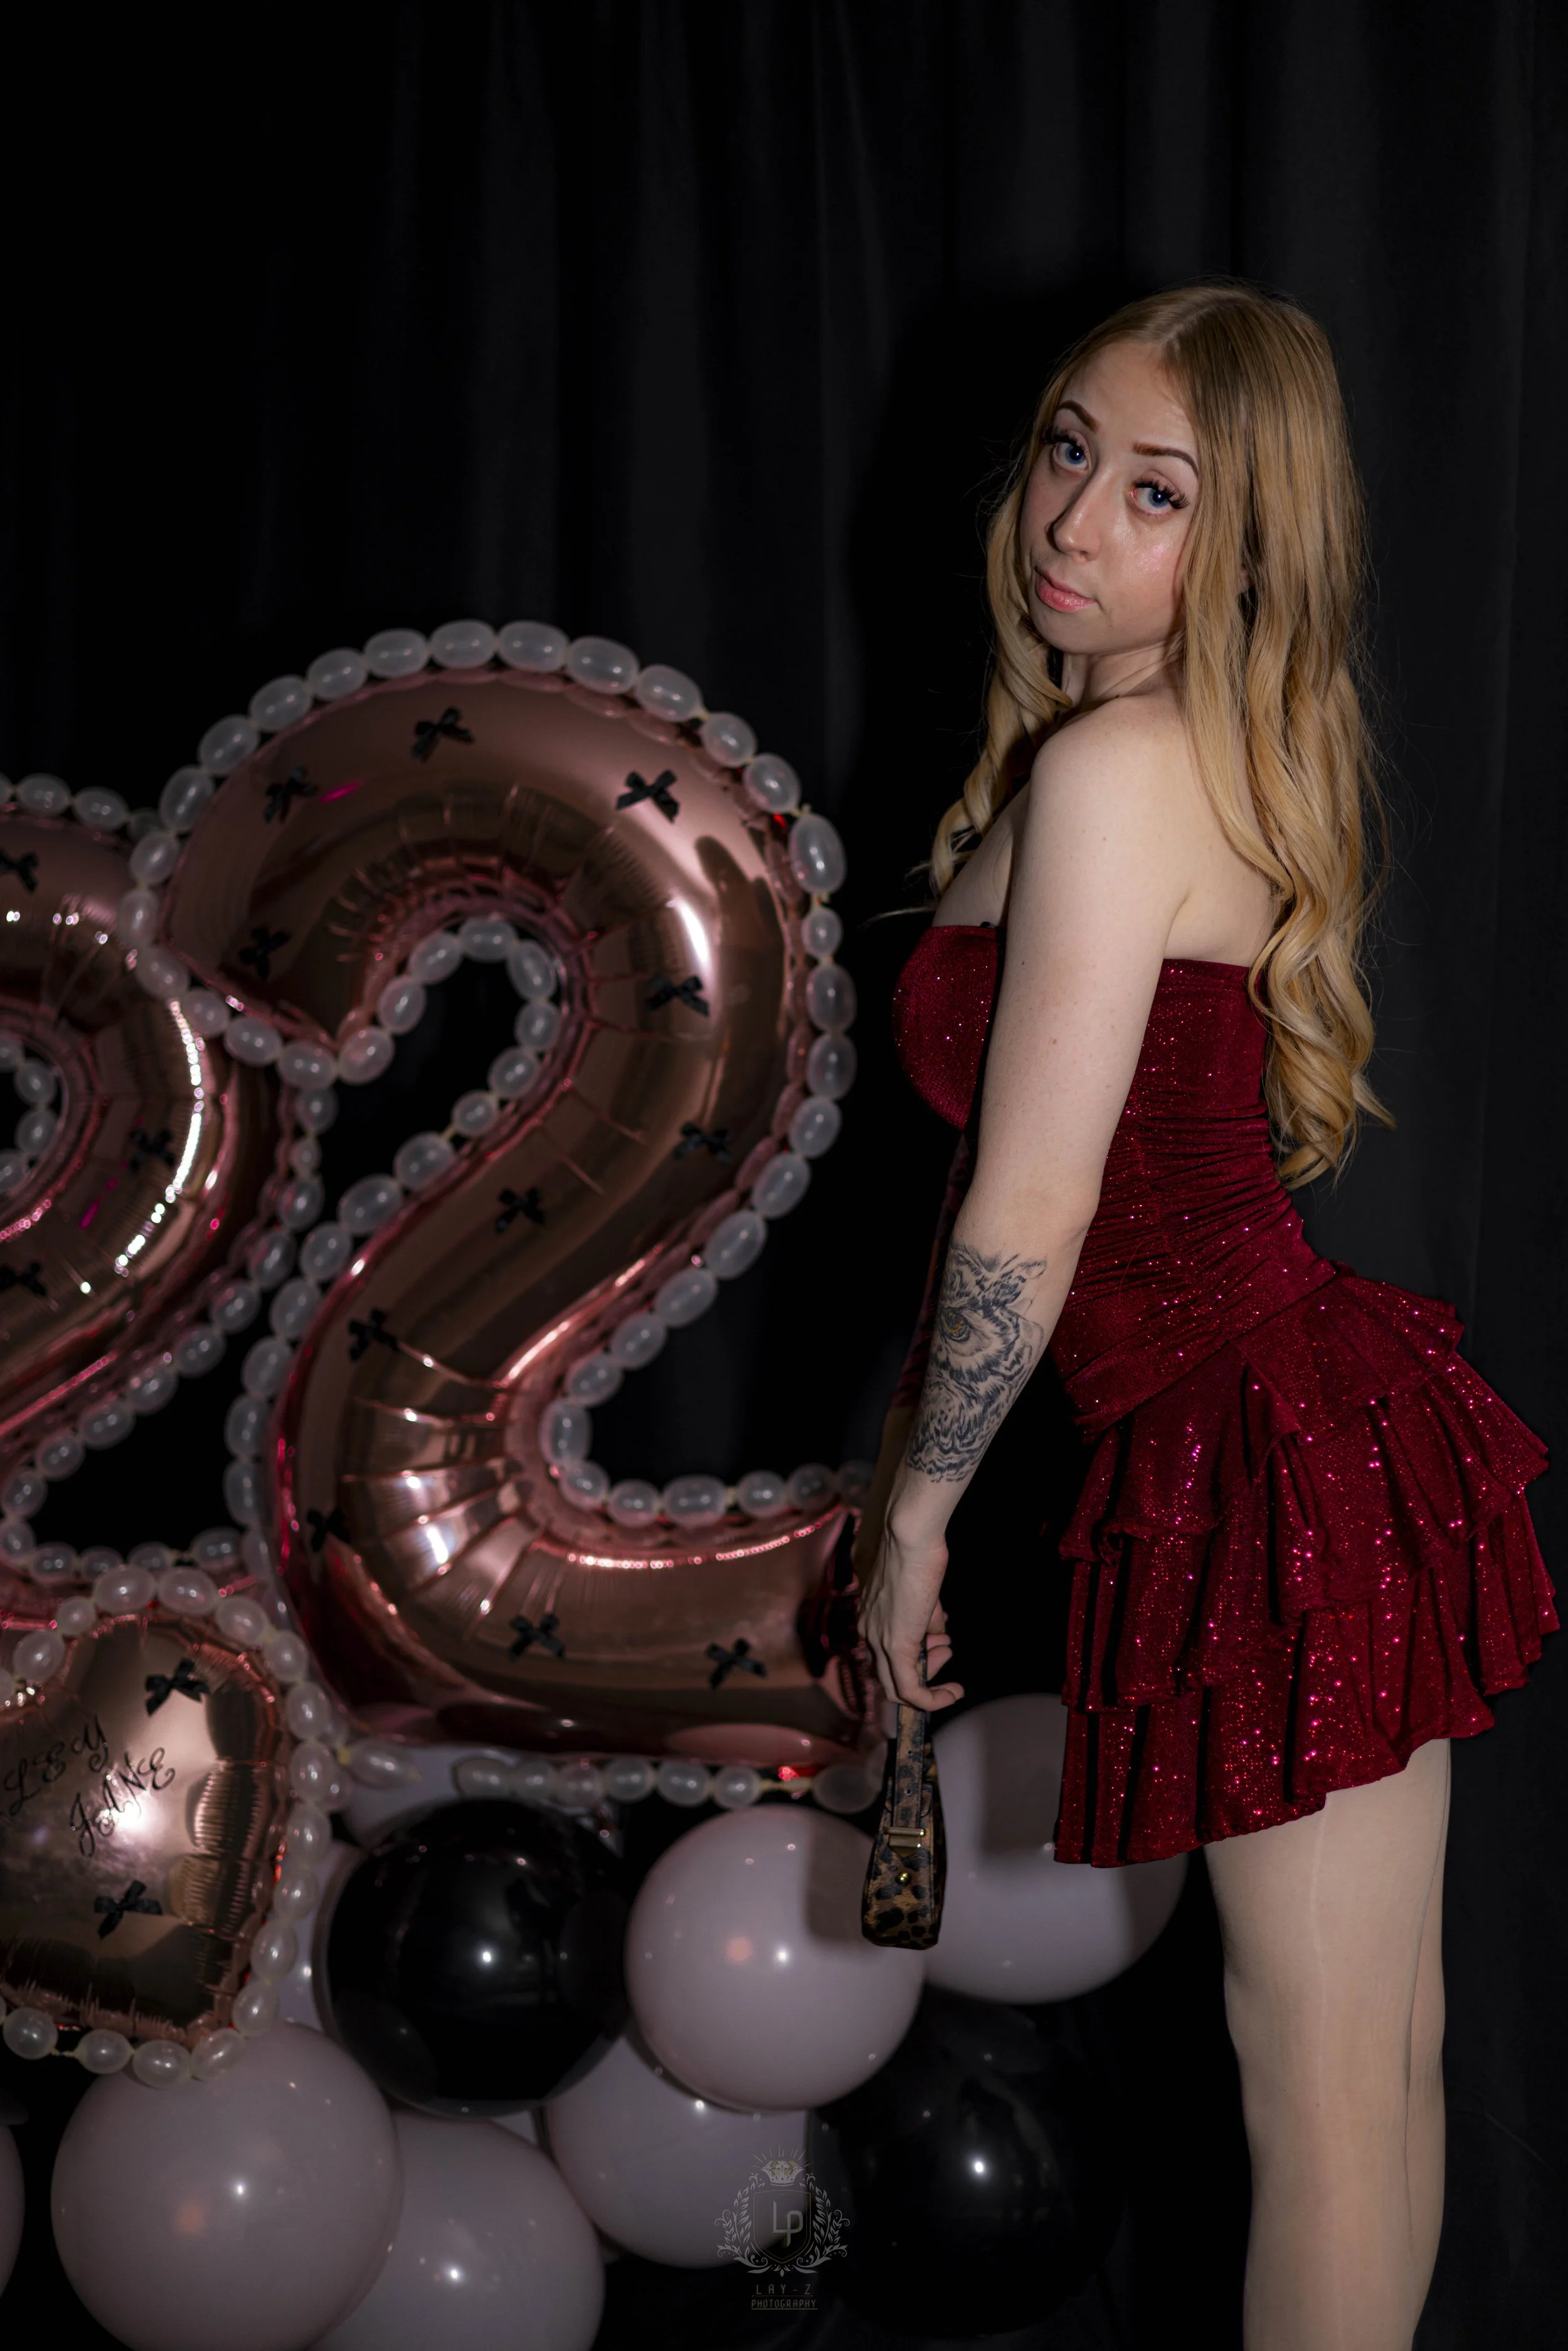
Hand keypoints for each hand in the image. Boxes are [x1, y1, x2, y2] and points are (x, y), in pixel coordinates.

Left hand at [856, 1515, 963, 1713]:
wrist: (910, 1538)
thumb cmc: (918, 1555)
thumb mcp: (923, 1594)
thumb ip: (926, 1618)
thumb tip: (938, 1633)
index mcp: (870, 1618)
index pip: (884, 1656)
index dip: (915, 1658)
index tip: (939, 1646)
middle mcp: (867, 1632)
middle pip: (889, 1675)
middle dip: (923, 1669)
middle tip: (945, 1650)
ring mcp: (878, 1641)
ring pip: (898, 1686)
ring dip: (931, 1676)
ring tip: (948, 1649)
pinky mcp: (896, 1646)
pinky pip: (910, 1689)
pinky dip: (932, 1699)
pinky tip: (955, 1692)